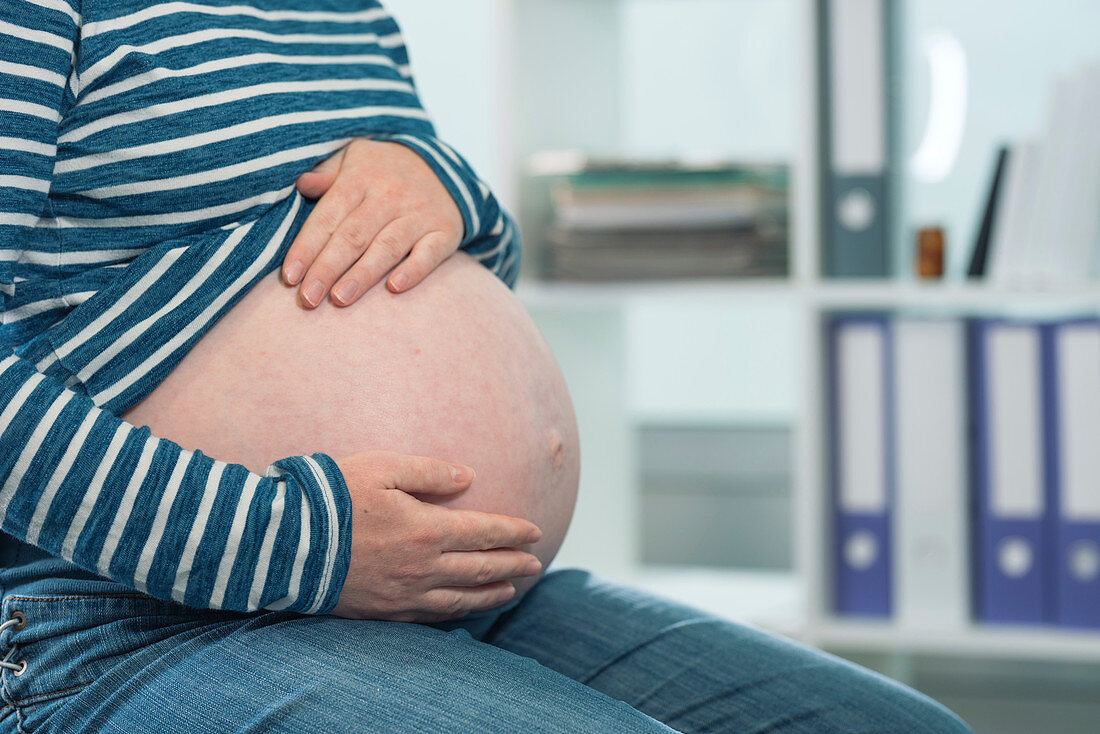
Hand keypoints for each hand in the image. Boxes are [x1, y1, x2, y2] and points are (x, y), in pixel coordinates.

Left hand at [283, 139, 464, 307]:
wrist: (445, 168)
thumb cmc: (385, 171)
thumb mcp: (354, 158)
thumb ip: (326, 173)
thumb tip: (301, 184)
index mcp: (361, 178)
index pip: (328, 216)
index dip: (307, 247)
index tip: (289, 277)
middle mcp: (390, 196)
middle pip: (353, 236)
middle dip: (327, 269)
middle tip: (308, 298)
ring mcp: (419, 214)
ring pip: (387, 247)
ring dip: (362, 275)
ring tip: (340, 299)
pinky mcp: (444, 232)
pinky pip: (429, 253)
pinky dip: (413, 271)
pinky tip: (394, 288)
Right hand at [330, 451, 542, 621]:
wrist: (285, 543)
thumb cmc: (332, 497)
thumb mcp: (383, 467)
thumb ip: (429, 471)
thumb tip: (468, 476)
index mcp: (428, 530)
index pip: (485, 532)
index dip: (513, 532)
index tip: (535, 532)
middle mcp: (423, 567)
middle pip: (481, 569)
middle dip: (513, 565)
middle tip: (536, 564)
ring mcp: (404, 594)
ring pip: (460, 599)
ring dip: (491, 594)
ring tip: (511, 590)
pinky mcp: (383, 611)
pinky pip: (430, 618)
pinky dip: (456, 614)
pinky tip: (463, 610)